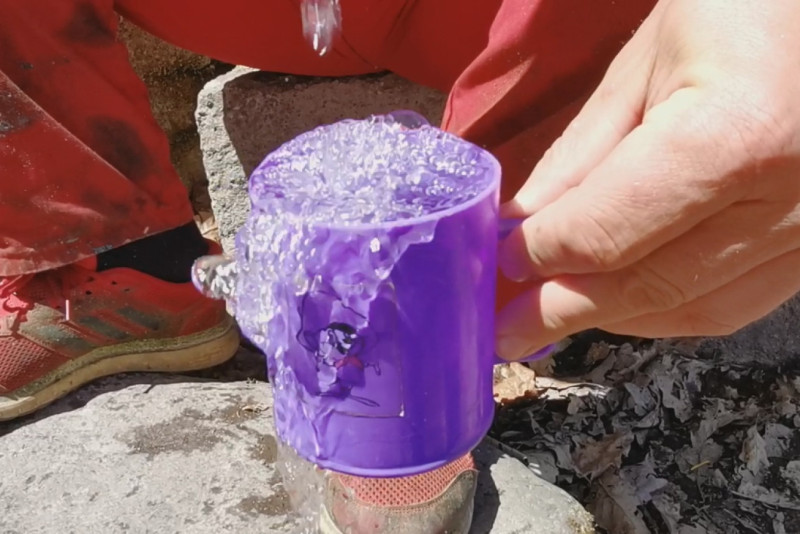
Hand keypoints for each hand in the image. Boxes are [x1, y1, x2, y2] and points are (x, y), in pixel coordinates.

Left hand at [496, 0, 799, 360]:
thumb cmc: (738, 11)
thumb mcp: (642, 64)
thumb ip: (583, 154)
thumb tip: (524, 226)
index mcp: (735, 135)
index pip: (608, 230)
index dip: (542, 253)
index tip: (501, 260)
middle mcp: (791, 200)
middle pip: (649, 284)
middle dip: (563, 311)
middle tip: (505, 333)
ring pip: (693, 308)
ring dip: (613, 317)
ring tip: (551, 314)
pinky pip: (734, 301)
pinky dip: (667, 307)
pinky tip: (620, 298)